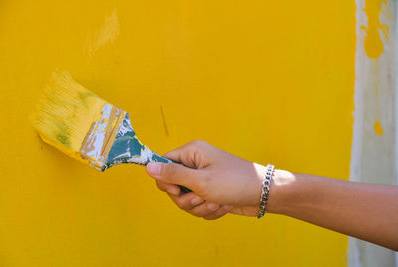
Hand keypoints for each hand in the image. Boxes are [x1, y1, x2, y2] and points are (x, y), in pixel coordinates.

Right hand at [145, 140, 267, 218]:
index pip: (163, 164)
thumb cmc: (234, 182)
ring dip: (199, 206)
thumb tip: (147, 166)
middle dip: (186, 198)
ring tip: (216, 202)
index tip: (177, 190)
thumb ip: (172, 175)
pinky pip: (197, 206)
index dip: (166, 181)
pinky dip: (208, 210)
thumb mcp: (200, 180)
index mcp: (191, 152)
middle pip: (172, 186)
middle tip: (202, 197)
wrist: (263, 194)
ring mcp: (202, 179)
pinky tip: (222, 206)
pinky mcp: (209, 192)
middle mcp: (195, 164)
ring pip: (184, 199)